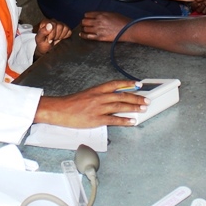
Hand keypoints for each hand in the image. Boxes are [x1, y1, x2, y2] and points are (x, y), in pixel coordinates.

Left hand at [35, 19, 71, 55]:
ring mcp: (59, 23)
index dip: (52, 34)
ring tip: (55, 38)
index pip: (53, 25)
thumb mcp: (39, 39)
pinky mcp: (65, 28)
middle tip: (52, 39)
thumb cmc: (41, 43)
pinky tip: (59, 37)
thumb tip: (50, 25)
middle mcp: (52, 21)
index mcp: (45, 22)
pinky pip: (69, 31)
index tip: (49, 40)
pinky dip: (65, 36)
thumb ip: (43, 31)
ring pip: (65, 28)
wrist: (45, 47)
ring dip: (60, 36)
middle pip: (60, 26)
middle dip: (56, 35)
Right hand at [35, 81, 149, 127]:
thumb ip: (99, 95)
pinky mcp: (96, 119)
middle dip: (136, 97)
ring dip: (133, 107)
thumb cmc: (71, 103)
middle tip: (146, 99)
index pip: (116, 84)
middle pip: (122, 95)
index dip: (128, 84)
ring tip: (143, 109)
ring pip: (120, 106)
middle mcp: (99, 97)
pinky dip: (124, 121)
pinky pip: (114, 120)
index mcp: (97, 89)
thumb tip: (112, 97)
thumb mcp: (87, 94)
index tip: (138, 84)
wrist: (59, 110)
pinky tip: (132, 121)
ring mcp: (98, 108)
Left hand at [80, 11, 130, 41]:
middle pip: (84, 21)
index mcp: (101, 14)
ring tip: (84, 29)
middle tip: (85, 24)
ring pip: (85, 28)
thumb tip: (97, 16)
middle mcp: (98, 21)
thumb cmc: (122, 21)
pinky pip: (88, 36)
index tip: (87, 18)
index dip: (86, 16)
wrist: (128, 29)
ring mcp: (98, 30)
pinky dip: (83, 35)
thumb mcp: (112, 13)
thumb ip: (103, 14)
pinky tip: (82, 35)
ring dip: (84, 28)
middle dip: (84, 22)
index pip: (87, 14)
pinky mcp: (100, 37)